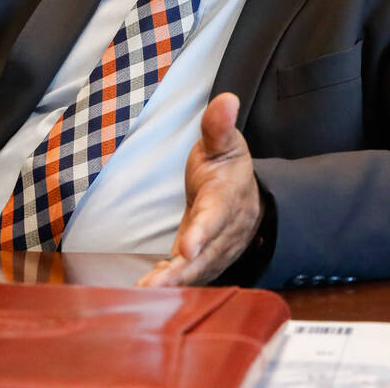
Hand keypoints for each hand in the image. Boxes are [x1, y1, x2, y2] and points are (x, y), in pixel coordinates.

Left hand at [136, 92, 262, 286]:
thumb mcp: (225, 144)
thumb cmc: (229, 169)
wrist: (246, 199)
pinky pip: (185, 275)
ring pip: (193, 271)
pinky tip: (143, 290)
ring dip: (170, 283)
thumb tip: (226, 99)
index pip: (215, 217)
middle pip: (202, 255)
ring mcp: (213, 251)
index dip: (202, 233)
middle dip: (179, 271)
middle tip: (154, 283)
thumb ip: (219, 126)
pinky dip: (166, 284)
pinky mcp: (200, 261)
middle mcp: (222, 231)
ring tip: (143, 291)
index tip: (188, 246)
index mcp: (226, 199)